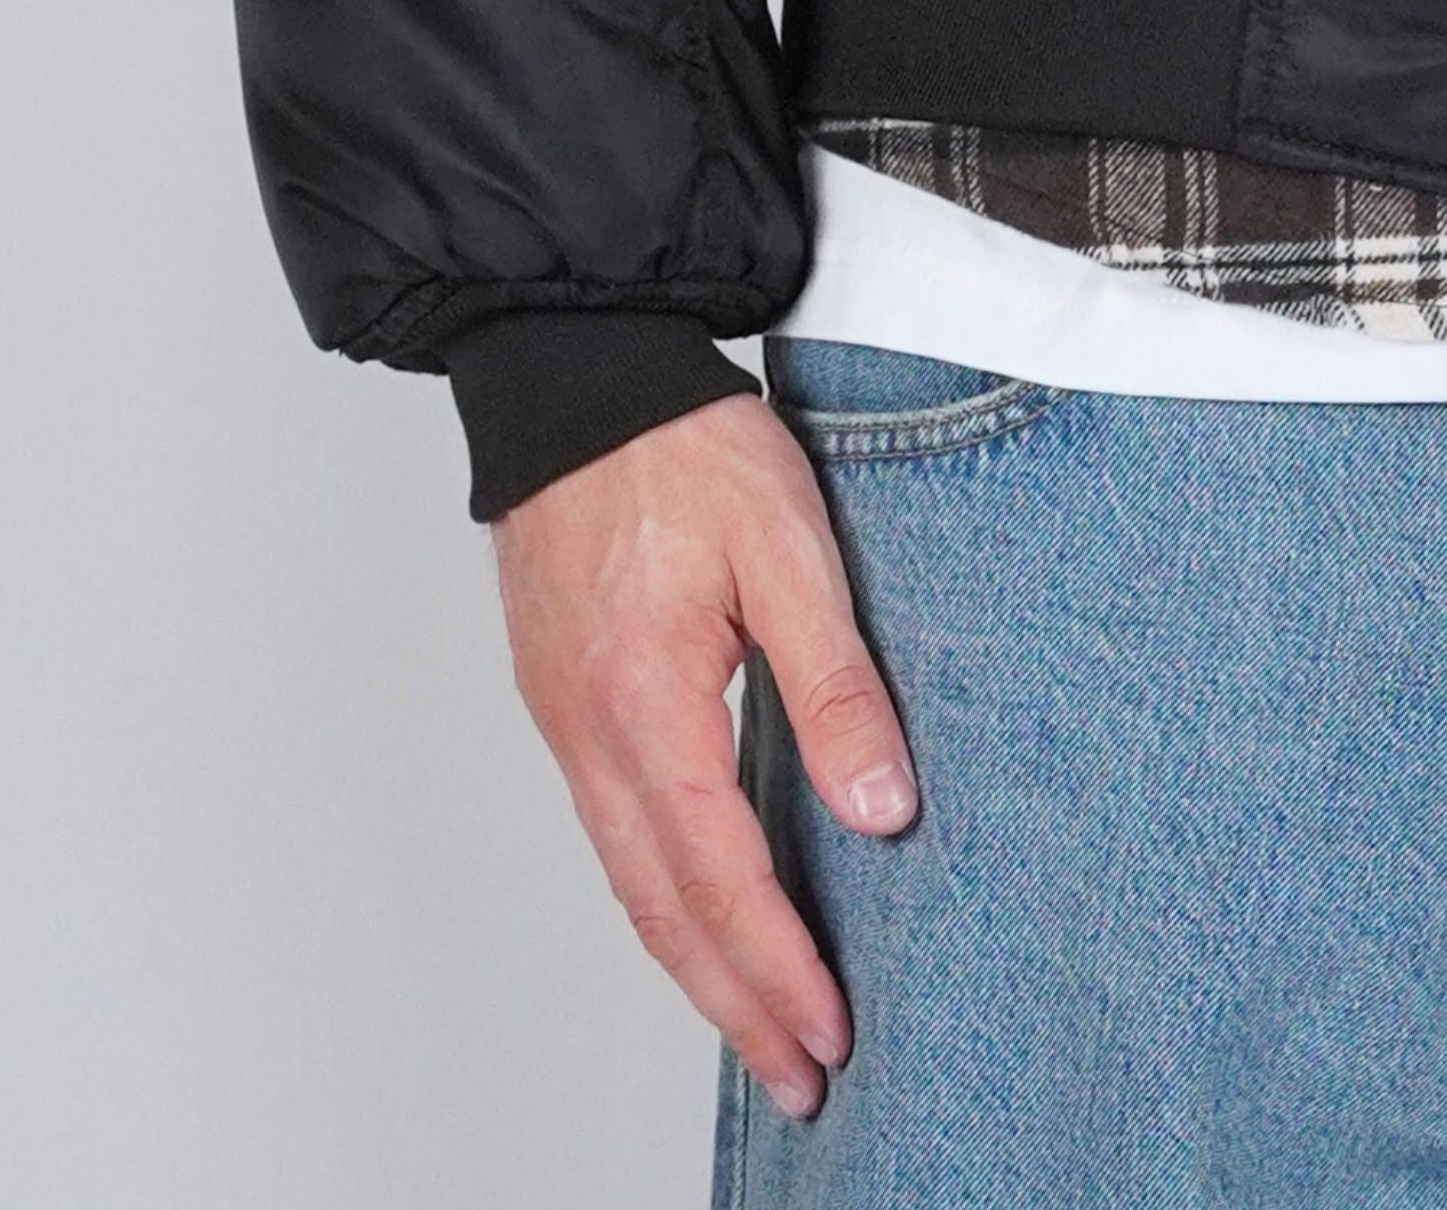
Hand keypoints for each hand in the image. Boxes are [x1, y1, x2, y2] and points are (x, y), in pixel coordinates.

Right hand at [492, 392, 917, 1123]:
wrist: (574, 370)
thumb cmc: (679, 444)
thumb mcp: (787, 547)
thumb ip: (833, 682)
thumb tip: (882, 812)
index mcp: (647, 706)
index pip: (720, 879)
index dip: (776, 969)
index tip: (827, 1035)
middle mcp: (592, 734)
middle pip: (663, 912)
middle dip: (735, 1005)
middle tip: (801, 1075)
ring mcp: (567, 721)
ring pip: (631, 881)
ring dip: (696, 963)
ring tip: (760, 1022)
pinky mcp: (564, 696)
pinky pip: (614, 831)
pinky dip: (662, 898)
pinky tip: (702, 910)